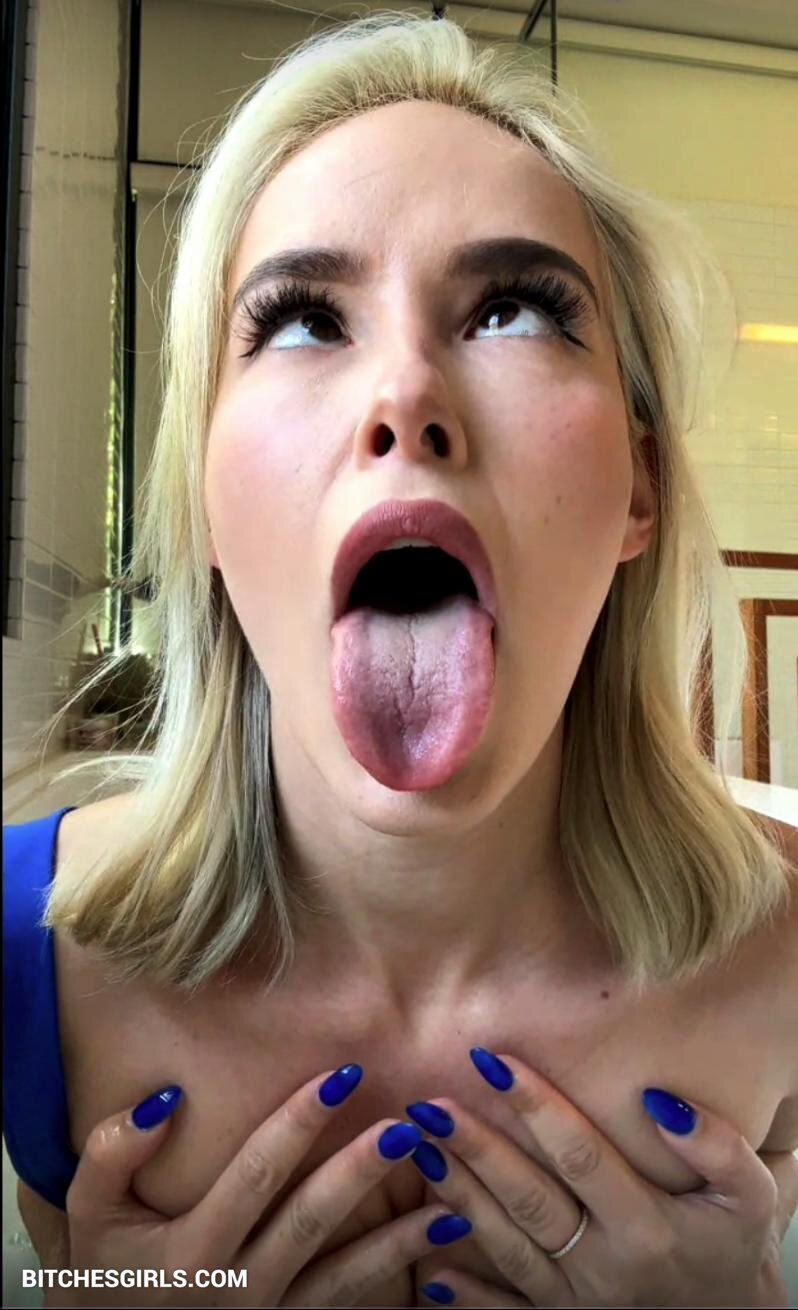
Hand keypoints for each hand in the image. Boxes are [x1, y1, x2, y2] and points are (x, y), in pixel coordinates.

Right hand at [25, 1064, 471, 1307]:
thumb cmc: (104, 1271)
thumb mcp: (88, 1213)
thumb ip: (112, 1152)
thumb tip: (166, 1099)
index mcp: (191, 1251)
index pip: (255, 1174)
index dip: (298, 1122)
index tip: (341, 1074)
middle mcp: (235, 1287)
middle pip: (311, 1221)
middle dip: (361, 1170)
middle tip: (408, 1124)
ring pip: (345, 1275)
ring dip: (400, 1237)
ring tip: (449, 1197)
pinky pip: (349, 1304)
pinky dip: (396, 1274)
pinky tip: (438, 1242)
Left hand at [405, 1049, 797, 1308]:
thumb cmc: (732, 1243)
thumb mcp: (750, 1196)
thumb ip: (718, 1147)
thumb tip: (658, 1100)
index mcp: (647, 1225)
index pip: (582, 1156)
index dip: (538, 1107)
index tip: (496, 1061)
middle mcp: (605, 1265)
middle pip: (530, 1200)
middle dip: (477, 1149)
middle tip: (430, 1104)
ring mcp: (579, 1300)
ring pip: (507, 1246)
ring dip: (458, 1197)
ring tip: (418, 1148)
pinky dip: (468, 1296)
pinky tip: (431, 1270)